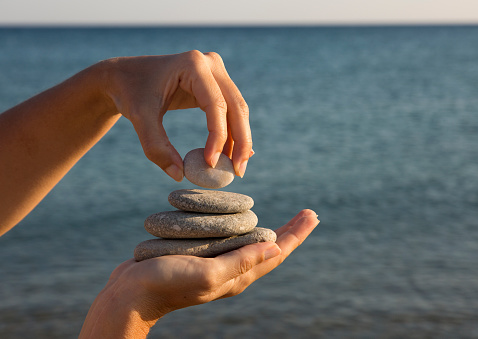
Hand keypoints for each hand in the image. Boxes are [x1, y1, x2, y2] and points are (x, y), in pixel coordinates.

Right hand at [79, 209, 318, 337]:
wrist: (131, 295)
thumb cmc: (166, 284)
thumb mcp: (208, 274)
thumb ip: (241, 262)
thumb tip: (275, 246)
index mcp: (239, 277)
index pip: (276, 253)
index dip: (296, 234)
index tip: (312, 215)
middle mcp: (232, 271)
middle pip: (270, 248)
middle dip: (290, 231)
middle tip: (308, 214)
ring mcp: (217, 264)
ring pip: (252, 244)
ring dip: (270, 229)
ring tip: (285, 218)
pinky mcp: (201, 257)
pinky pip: (230, 240)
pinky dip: (243, 228)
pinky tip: (242, 221)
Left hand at [103, 51, 251, 180]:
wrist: (124, 76)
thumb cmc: (130, 92)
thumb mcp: (140, 118)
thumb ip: (156, 146)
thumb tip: (179, 174)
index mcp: (193, 64)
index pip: (216, 104)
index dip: (217, 136)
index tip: (210, 164)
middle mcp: (210, 63)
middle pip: (236, 107)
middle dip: (240, 142)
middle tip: (238, 172)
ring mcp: (216, 72)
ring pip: (237, 111)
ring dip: (239, 141)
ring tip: (235, 169)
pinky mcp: (215, 84)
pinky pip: (230, 111)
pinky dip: (232, 134)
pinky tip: (233, 155)